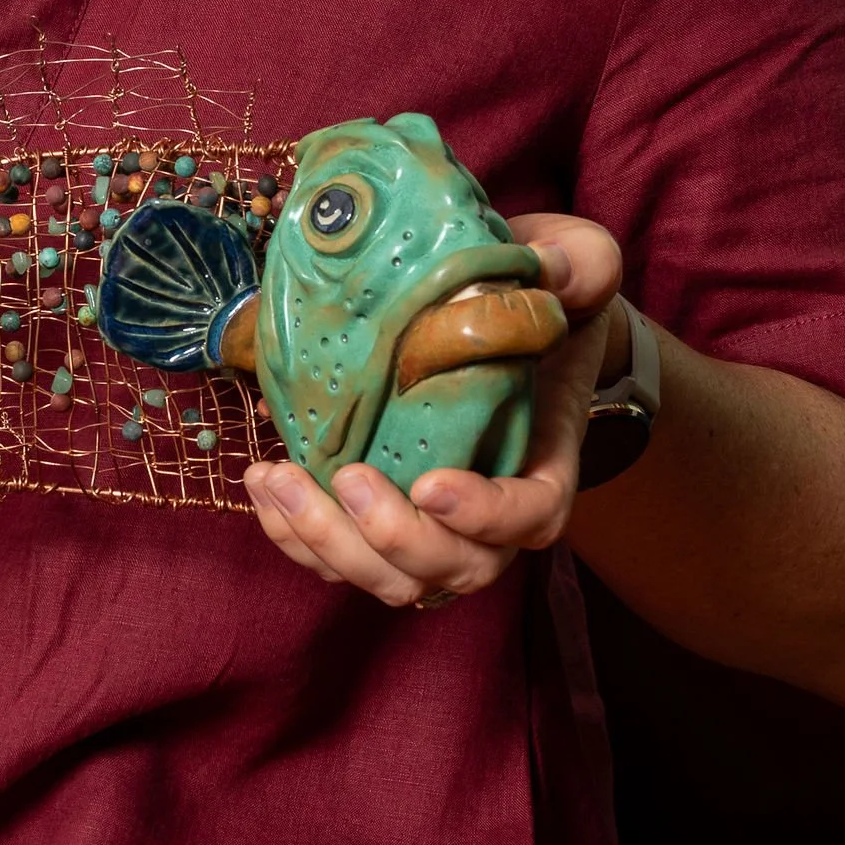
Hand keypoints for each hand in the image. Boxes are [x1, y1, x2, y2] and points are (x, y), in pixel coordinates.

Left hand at [243, 214, 624, 609]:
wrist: (495, 319)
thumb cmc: (539, 301)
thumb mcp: (574, 270)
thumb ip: (579, 267)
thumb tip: (549, 268)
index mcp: (542, 462)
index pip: (530, 517)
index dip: (483, 515)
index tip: (431, 484)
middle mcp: (490, 515)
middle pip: (452, 566)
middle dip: (392, 536)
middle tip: (346, 477)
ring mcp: (432, 526)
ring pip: (389, 577)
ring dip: (327, 541)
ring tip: (276, 479)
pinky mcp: (378, 520)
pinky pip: (340, 557)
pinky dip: (296, 536)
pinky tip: (264, 486)